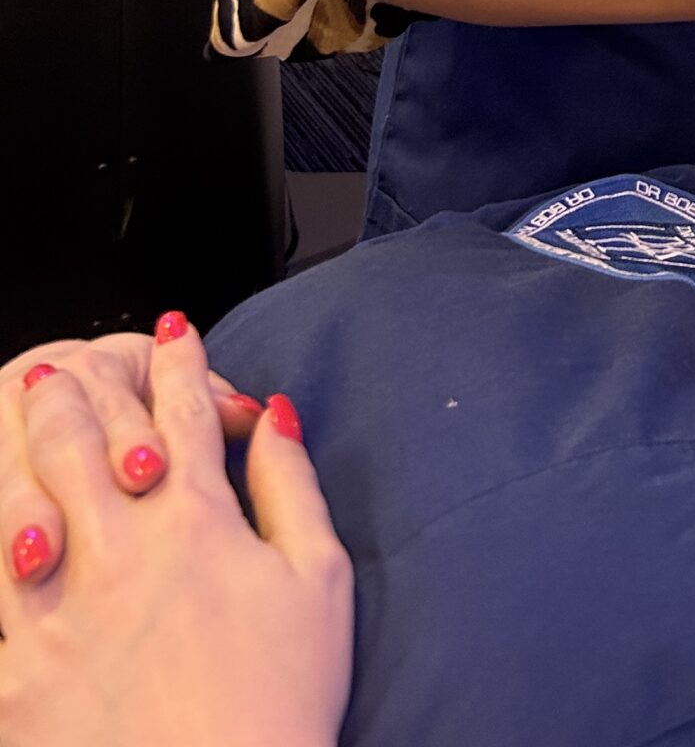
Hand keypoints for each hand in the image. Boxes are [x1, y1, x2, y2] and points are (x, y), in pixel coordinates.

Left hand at [0, 321, 350, 746]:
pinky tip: (0, 525)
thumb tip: (274, 416)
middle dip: (75, 388)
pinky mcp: (17, 674)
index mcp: (198, 524)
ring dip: (21, 443)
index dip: (180, 361)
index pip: (183, 412)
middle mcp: (122, 552)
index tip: (174, 331)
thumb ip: (291, 487)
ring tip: (18, 407)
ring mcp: (60, 611)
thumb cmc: (279, 705)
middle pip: (86, 438)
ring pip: (23, 497)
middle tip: (64, 365)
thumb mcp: (322, 583)